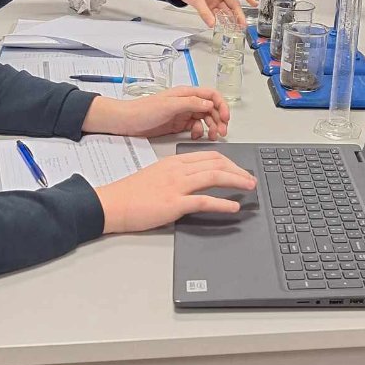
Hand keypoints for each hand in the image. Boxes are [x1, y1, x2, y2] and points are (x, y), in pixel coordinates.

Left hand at [83, 86, 230, 140]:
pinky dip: (199, 132)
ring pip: (204, 119)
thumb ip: (190, 103)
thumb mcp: (168, 105)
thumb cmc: (143, 110)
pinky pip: (195, 127)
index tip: (225, 117)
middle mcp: (186, 102)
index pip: (211, 95)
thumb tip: (208, 103)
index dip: (221, 105)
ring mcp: (182, 114)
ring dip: (211, 127)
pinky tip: (196, 136)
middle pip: (210, 108)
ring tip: (213, 136)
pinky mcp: (177, 125)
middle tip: (221, 132)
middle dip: (219, 119)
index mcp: (186, 94)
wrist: (126, 121)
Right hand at [95, 150, 256, 233]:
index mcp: (175, 161)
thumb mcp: (158, 175)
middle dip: (238, 170)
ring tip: (249, 187)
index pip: (210, 156)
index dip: (230, 162)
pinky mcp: (174, 203)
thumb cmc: (132, 192)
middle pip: (217, 163)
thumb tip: (196, 182)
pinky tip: (233, 207)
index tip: (240, 170)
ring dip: (236, 181)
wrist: (113, 203)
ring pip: (214, 176)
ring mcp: (177, 186)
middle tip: (250, 179)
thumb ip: (177, 175)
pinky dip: (222, 203)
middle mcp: (178, 170)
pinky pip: (204, 200)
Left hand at [167, 0, 254, 27]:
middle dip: (238, 14)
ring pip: (226, 10)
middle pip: (233, 3)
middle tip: (243, 25)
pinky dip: (221, 20)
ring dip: (231, 19)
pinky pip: (218, 13)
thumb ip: (204, 12)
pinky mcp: (210, 5)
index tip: (254, 4)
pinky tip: (225, 27)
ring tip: (236, 29)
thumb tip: (212, 24)